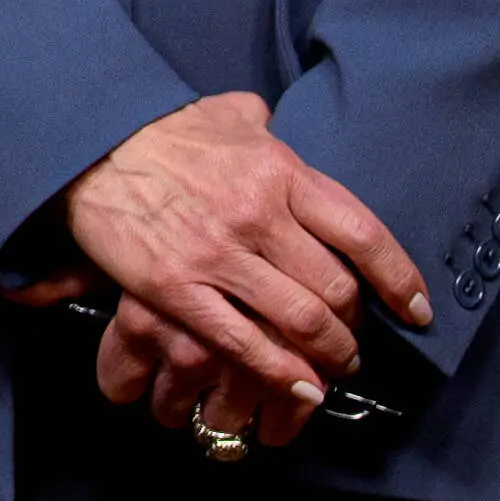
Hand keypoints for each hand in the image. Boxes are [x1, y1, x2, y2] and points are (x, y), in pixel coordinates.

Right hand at [62, 93, 428, 442]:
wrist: (84, 142)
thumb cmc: (158, 130)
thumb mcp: (220, 114)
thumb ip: (257, 120)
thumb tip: (272, 115)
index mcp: (279, 171)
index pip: (363, 235)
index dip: (400, 280)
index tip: (416, 309)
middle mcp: (258, 214)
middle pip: (337, 289)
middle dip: (356, 326)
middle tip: (355, 341)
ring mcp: (218, 254)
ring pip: (300, 321)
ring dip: (327, 355)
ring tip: (331, 367)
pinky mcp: (176, 287)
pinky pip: (243, 342)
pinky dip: (280, 372)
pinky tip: (298, 386)